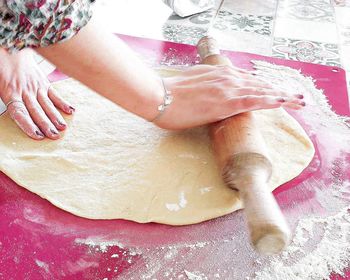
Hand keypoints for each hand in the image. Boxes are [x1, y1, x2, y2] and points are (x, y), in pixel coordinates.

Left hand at [0, 48, 73, 139]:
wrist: (11, 48)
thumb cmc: (2, 68)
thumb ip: (9, 100)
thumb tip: (16, 115)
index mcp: (10, 93)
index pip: (20, 113)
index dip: (29, 125)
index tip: (37, 135)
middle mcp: (25, 91)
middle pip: (36, 111)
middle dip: (46, 125)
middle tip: (54, 136)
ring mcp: (36, 87)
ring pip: (46, 104)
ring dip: (55, 117)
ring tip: (62, 128)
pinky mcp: (44, 82)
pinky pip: (54, 94)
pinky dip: (62, 103)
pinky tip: (70, 111)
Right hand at [154, 65, 304, 129]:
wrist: (158, 96)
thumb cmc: (169, 95)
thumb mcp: (191, 86)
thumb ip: (205, 87)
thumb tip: (210, 95)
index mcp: (218, 74)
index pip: (247, 79)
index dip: (263, 86)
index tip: (276, 92)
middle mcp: (227, 77)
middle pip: (260, 83)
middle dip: (279, 90)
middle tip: (297, 97)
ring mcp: (228, 88)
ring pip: (262, 90)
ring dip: (283, 95)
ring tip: (300, 101)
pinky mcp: (226, 102)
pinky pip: (254, 100)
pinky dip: (271, 100)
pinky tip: (285, 102)